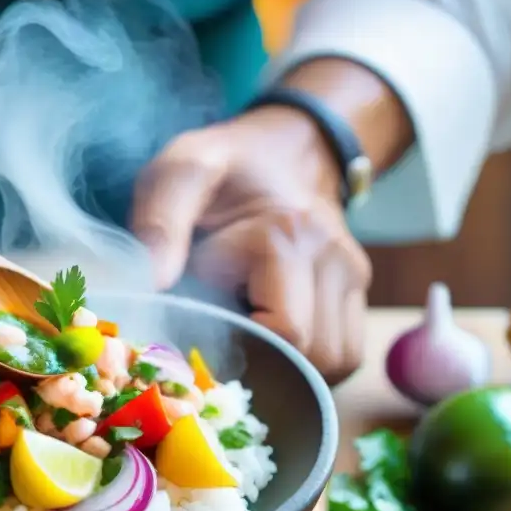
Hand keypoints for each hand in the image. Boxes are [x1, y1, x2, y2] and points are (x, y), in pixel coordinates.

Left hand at [132, 107, 371, 383]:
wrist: (287, 147)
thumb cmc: (224, 166)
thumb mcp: (180, 174)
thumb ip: (161, 222)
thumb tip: (152, 285)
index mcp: (287, 235)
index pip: (285, 330)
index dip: (240, 339)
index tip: (206, 313)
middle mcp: (332, 258)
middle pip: (312, 354)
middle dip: (263, 356)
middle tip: (225, 325)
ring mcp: (353, 277)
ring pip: (335, 361)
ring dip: (290, 362)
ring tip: (250, 325)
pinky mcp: (358, 291)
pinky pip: (346, 354)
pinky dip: (311, 360)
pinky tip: (275, 333)